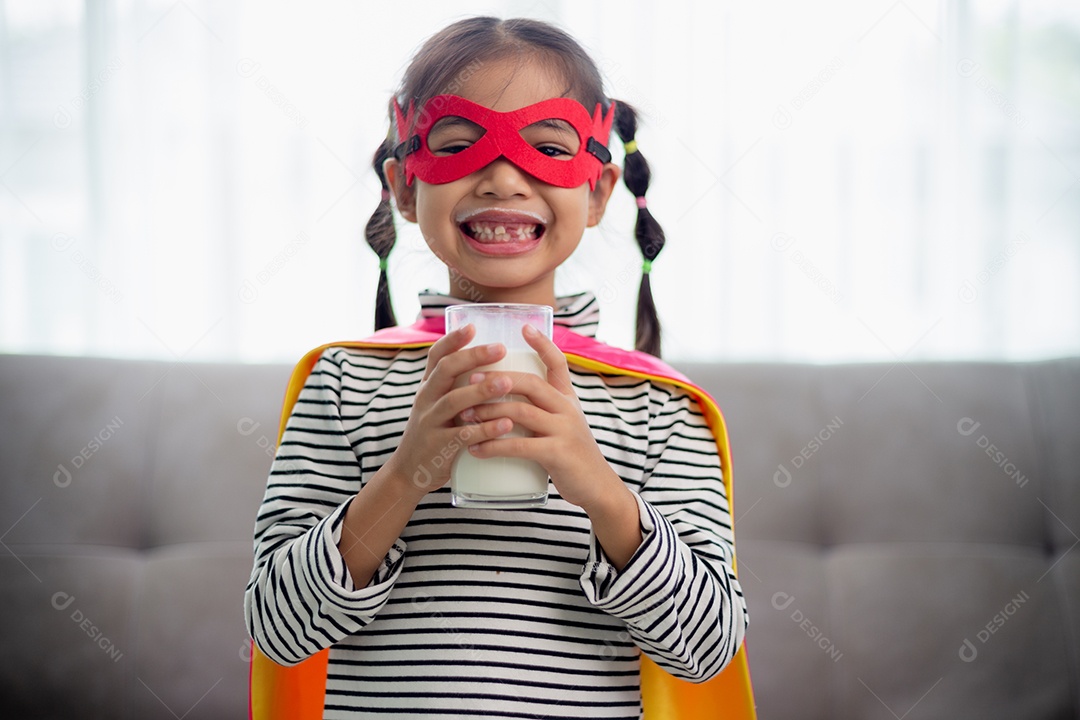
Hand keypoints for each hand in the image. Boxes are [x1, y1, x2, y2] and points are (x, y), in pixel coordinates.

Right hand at [380, 325, 520, 502]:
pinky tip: (506, 424)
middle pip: (446, 371)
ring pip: (454, 401)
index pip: (436, 356)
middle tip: (500, 348)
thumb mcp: (437, 405)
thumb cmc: (434, 433)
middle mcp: (426, 400)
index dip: (452, 340)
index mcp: (428, 387)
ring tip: (508, 383)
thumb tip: (489, 362)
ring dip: (481, 391)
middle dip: (473, 357)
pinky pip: (462, 435)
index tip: (472, 326)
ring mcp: (430, 423)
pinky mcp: (438, 447)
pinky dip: (485, 429)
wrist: (408, 472)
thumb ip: (456, 386)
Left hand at [458, 325, 624, 512]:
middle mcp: (568, 409)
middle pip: (531, 383)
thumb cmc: (571, 455)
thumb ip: (543, 409)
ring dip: (488, 412)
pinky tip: (475, 448)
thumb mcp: (563, 424)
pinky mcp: (558, 454)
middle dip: (497, 379)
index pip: (558, 362)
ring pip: (521, 412)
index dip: (543, 343)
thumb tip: (508, 396)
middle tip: (470, 380)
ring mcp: (565, 430)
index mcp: (568, 398)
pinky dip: (494, 445)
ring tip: (463, 415)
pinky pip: (521, 446)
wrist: (596, 487)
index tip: (524, 327)